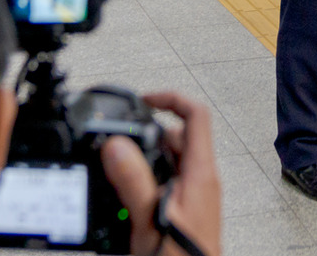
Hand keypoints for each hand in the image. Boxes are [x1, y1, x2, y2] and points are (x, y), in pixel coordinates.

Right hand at [102, 92, 220, 255]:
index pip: (195, 115)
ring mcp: (193, 196)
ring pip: (167, 160)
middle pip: (176, 137)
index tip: (142, 100)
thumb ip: (133, 180)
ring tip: (117, 171)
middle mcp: (200, 180)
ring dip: (142, 159)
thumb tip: (116, 144)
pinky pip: (164, 181)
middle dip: (146, 134)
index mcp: (200, 174)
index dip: (170, 98)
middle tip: (119, 141)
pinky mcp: (183, 210)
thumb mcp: (151, 219)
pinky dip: (144, 179)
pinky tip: (125, 196)